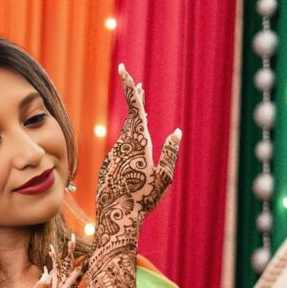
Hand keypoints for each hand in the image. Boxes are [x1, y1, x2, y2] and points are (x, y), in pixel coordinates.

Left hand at [95, 64, 180, 249]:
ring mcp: (115, 155)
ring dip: (135, 124)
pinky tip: (135, 145)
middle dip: (135, 99)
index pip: (135, 109)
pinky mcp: (109, 165)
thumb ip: (171, 153)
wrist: (116, 217)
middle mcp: (124, 145)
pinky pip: (122, 150)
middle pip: (131, 118)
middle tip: (137, 83)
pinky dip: (130, 143)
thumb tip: (177, 133)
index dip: (130, 88)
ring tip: (141, 109)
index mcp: (139, 143)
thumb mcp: (164, 177)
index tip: (124, 70)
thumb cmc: (143, 198)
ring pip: (127, 135)